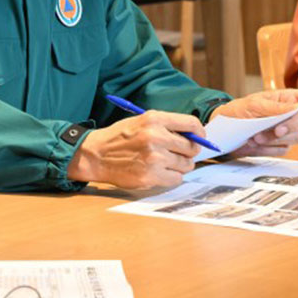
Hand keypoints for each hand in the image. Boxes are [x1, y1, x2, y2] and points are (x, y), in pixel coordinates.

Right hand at [66, 110, 202, 188]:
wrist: (97, 155)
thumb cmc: (120, 138)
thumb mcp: (142, 122)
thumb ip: (166, 126)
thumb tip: (194, 136)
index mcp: (154, 119)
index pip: (191, 123)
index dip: (199, 132)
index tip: (200, 138)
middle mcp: (155, 137)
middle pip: (191, 147)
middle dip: (188, 152)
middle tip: (178, 154)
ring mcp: (154, 158)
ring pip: (186, 165)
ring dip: (179, 166)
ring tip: (164, 163)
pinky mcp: (151, 176)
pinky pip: (176, 179)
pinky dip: (171, 177)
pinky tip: (158, 172)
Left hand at [213, 88, 297, 156]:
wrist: (225, 130)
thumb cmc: (239, 110)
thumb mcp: (253, 104)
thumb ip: (275, 107)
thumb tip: (296, 107)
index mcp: (287, 98)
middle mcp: (291, 114)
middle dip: (291, 126)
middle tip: (276, 130)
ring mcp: (287, 131)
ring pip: (297, 137)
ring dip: (276, 139)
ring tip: (256, 137)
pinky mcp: (280, 146)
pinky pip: (283, 150)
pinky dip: (268, 148)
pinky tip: (254, 143)